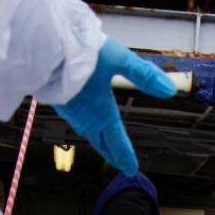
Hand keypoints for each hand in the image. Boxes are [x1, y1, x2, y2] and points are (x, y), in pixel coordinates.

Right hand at [54, 39, 176, 174]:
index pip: (117, 141)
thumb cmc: (81, 51)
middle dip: (112, 154)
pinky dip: (85, 129)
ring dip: (98, 142)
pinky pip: (76, 122)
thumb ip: (143, 75)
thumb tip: (169, 91)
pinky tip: (84, 123)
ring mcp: (70, 112)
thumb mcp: (119, 59)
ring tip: (105, 146)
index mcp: (102, 112)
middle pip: (101, 142)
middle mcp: (85, 117)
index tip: (132, 169)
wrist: (45, 45)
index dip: (126, 156)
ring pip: (87, 134)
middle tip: (121, 164)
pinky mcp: (58, 102)